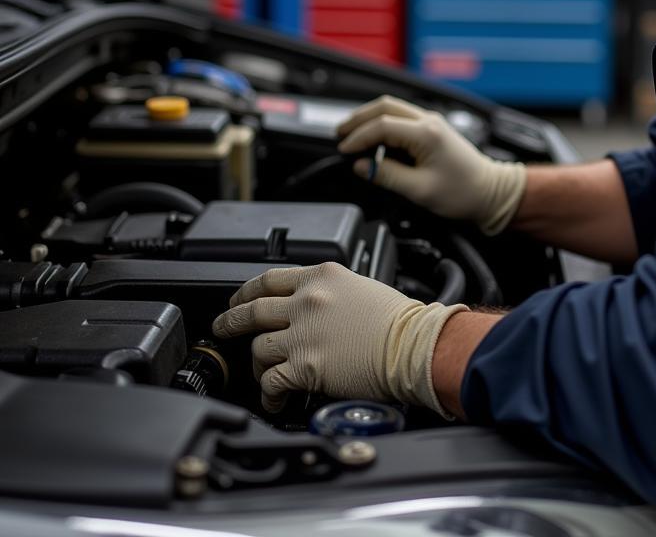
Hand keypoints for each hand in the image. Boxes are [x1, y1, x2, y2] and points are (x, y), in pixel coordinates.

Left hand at [211, 262, 466, 413]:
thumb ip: (331, 291)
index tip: (239, 299)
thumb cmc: (399, 321)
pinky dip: (268, 393)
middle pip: (252, 310)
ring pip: (258, 348)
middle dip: (231, 322)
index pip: (269, 279)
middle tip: (224, 329)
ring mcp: (304, 334)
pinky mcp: (305, 366)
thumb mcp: (361, 286)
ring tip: (262, 374)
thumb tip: (311, 307)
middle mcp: (308, 301)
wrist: (413, 345)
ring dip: (256, 364)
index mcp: (322, 276)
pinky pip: (271, 381)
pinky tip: (274, 398)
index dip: (246, 291)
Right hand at [337, 96, 526, 235]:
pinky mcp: (432, 129)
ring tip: (351, 133)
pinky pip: (401, 118)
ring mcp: (431, 122)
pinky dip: (382, 123)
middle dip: (358, 118)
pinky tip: (373, 137)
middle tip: (340, 134)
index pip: (382, 126)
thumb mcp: (419, 190)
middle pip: (384, 106)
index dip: (359, 137)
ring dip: (369, 117)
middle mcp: (429, 121)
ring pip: (392, 108)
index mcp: (426, 133)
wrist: (490, 192)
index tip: (344, 150)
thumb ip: (387, 176)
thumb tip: (362, 166)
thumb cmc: (463, 192)